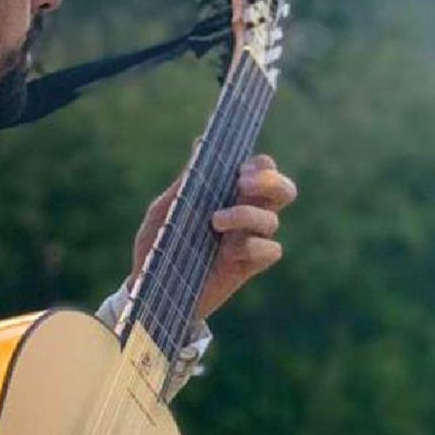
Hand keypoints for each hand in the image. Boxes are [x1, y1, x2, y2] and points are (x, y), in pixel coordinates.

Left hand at [129, 153, 296, 320]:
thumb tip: (199, 143)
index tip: (240, 170)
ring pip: (272, 219)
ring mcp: (250, 239)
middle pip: (283, 190)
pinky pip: (271, 250)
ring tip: (215, 221)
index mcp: (227, 193)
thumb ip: (185, 183)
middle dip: (271, 182)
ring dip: (246, 214)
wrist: (150, 291)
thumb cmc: (157, 246)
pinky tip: (229, 251)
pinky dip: (254, 246)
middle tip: (242, 184)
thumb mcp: (165, 211)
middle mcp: (246, 213)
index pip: (260, 168)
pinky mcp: (250, 265)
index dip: (260, 165)